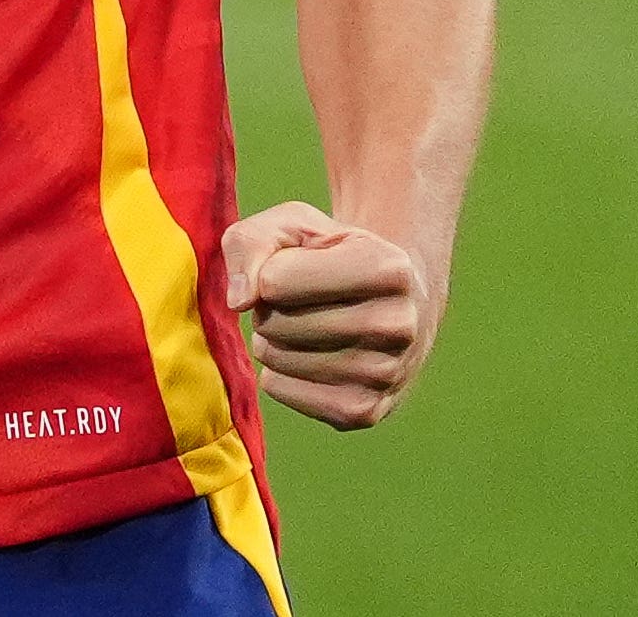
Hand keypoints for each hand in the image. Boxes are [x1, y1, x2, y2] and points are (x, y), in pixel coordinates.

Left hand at [222, 199, 437, 430]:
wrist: (391, 303)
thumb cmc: (333, 255)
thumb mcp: (294, 225)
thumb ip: (252, 241)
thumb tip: (240, 301)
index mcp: (389, 269)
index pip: (276, 281)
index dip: (270, 269)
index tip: (296, 265)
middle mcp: (397, 325)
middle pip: (275, 321)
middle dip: (270, 306)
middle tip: (300, 298)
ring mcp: (385, 375)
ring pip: (275, 357)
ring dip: (271, 338)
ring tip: (304, 323)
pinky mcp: (364, 412)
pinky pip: (278, 388)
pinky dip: (277, 370)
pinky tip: (308, 355)